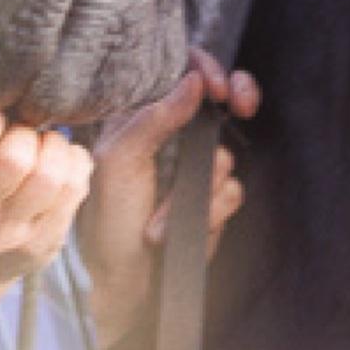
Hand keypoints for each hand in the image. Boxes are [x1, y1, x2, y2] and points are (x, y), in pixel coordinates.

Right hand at [0, 101, 92, 284]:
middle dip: (26, 131)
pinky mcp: (43, 242)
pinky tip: (60, 161)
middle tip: (23, 130)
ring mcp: (7, 235)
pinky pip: (74, 188)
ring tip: (44, 143)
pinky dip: (74, 162)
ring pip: (51, 175)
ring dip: (55, 146)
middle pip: (15, 158)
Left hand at [77, 50, 259, 348]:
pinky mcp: (213, 201)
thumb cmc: (108, 220)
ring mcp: (194, 169)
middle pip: (220, 96)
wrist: (127, 283)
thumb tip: (192, 80)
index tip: (216, 85)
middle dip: (239, 94)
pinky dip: (210, 212)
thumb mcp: (118, 161)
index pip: (179, 71)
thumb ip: (153, 117)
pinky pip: (233, 191)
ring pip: (226, 153)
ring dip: (201, 186)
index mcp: (139, 118)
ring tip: (167, 212)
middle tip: (242, 104)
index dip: (204, 67)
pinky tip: (181, 228)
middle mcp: (170, 137)